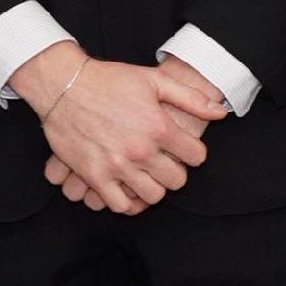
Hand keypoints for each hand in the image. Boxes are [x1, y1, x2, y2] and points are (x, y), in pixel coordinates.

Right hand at [17, 42, 210, 212]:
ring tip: (147, 174)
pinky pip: (120, 205)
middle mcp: (140, 150)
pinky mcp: (94, 176)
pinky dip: (127, 202)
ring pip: (153, 196)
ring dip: (153, 187)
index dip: (193, 153)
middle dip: (175, 172)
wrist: (64, 85)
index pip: (196, 157)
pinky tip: (127, 188)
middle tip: (165, 163)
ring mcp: (117, 166)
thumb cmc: (110, 80)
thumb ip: (191, 98)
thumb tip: (220, 113)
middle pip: (177, 180)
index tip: (183, 149)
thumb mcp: (154, 80)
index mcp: (159, 127)